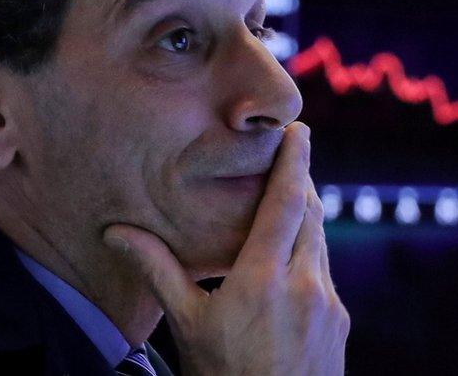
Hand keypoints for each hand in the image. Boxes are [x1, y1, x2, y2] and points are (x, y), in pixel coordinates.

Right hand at [104, 122, 348, 375]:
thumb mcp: (186, 325)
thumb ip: (158, 271)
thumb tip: (117, 232)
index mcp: (264, 278)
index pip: (287, 202)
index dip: (294, 161)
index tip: (299, 131)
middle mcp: (305, 284)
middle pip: (312, 212)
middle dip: (301, 183)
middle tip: (289, 159)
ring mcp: (329, 304)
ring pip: (321, 242)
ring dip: (307, 218)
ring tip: (288, 204)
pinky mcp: (340, 322)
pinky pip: (326, 272)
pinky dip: (311, 253)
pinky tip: (292, 261)